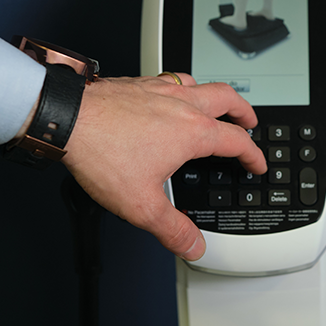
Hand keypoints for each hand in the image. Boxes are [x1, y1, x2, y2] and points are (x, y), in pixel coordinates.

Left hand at [61, 73, 266, 260]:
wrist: (68, 118)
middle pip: (228, 99)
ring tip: (219, 105)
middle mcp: (182, 106)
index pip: (237, 141)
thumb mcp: (141, 204)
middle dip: (245, 112)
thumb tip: (193, 245)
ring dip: (218, 95)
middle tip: (250, 122)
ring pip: (203, 84)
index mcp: (192, 133)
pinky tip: (173, 96)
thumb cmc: (102, 152)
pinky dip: (186, 87)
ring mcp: (162, 90)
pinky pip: (174, 79)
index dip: (253, 154)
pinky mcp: (141, 83)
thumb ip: (172, 228)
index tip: (256, 163)